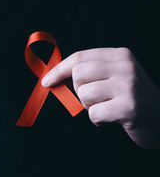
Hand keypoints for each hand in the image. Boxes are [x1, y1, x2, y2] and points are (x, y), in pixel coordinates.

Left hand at [41, 47, 159, 148]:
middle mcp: (125, 67)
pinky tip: (114, 119)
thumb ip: (91, 73)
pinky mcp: (129, 107)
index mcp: (120, 55)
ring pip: (84, 95)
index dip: (59, 70)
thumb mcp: (115, 77)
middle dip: (79, 91)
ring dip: (91, 107)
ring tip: (108, 108)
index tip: (46, 81)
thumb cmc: (131, 99)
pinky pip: (94, 114)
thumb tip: (54, 77)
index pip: (80, 57)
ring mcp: (128, 86)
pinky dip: (99, 121)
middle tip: (96, 99)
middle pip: (78, 75)